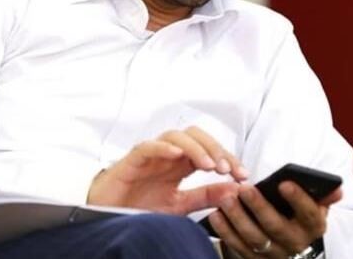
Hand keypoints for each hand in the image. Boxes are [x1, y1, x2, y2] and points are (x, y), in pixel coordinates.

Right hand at [87, 127, 248, 214]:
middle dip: (215, 149)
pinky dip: (162, 147)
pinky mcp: (132, 160)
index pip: (209, 150)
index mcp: (180, 164)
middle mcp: (167, 155)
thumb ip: (206, 196)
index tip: (242, 175)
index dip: (228, 158)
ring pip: (175, 137)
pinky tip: (176, 155)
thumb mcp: (180, 205)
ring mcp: (150, 155)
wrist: (109, 216)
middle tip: (226, 169)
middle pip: (195, 136)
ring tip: (208, 166)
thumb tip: (235, 189)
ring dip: (195, 148)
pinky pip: (148, 146)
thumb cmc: (140, 206)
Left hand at [208, 181, 342, 257]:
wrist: (291, 244)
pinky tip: (215, 215)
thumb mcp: (314, 205)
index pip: (309, 213)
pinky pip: (238, 248)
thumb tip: (337, 188)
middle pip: (276, 227)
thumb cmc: (299, 215)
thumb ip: (323, 195)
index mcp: (314, 227)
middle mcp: (296, 244)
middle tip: (244, 188)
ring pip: (254, 239)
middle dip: (259, 207)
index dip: (298, 199)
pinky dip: (225, 232)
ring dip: (237, 218)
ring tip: (225, 199)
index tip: (283, 183)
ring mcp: (275, 255)